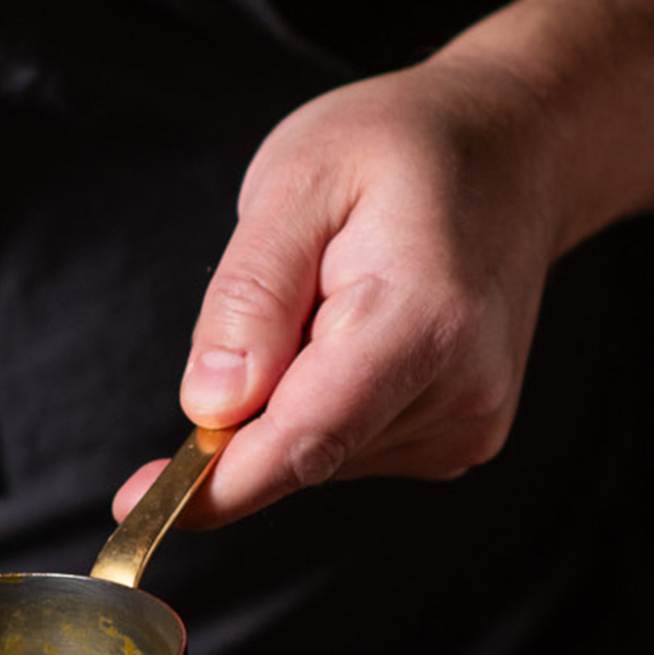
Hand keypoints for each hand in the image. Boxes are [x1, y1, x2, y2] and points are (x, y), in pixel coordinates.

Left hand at [111, 53, 559, 525]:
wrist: (516, 150)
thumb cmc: (405, 149)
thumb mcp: (300, 180)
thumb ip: (250, 296)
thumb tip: (209, 406)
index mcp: (421, 324)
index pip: (302, 440)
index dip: (215, 485)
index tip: (136, 506)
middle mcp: (460, 391)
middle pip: (304, 451)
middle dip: (254, 404)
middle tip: (285, 292)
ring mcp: (470, 422)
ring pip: (322, 454)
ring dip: (294, 395)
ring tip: (339, 296)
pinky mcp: (463, 436)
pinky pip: (353, 446)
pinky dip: (329, 401)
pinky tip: (359, 329)